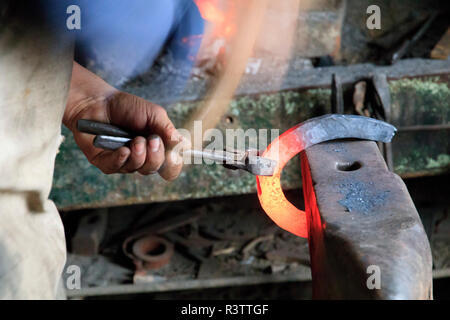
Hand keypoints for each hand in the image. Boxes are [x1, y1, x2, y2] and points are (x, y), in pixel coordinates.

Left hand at [63, 62, 188, 179]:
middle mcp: (143, 157)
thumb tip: (183, 145)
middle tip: (151, 139)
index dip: (175, 164)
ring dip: (139, 155)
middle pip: (157, 169)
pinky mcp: (106, 162)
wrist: (97, 101)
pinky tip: (123, 149)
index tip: (173, 153)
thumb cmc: (126, 107)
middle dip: (156, 156)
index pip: (171, 166)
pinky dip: (122, 158)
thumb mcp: (153, 113)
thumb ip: (168, 129)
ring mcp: (125, 161)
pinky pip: (117, 168)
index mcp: (157, 147)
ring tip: (134, 140)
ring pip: (139, 169)